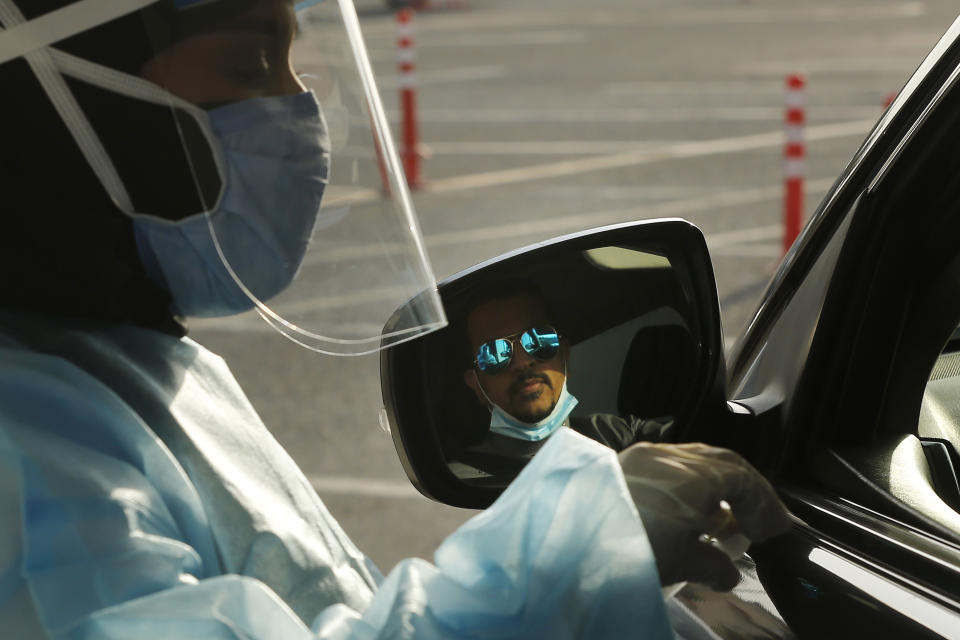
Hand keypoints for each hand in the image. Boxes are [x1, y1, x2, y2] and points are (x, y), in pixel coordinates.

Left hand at [617, 442, 790, 589]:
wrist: (569, 541)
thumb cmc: (632, 549)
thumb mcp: (680, 563)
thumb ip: (712, 566)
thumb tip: (727, 574)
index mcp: (693, 474)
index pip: (743, 479)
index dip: (763, 505)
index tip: (771, 531)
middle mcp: (671, 455)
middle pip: (721, 461)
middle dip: (744, 490)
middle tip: (754, 519)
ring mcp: (645, 454)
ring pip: (694, 459)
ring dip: (715, 485)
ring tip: (719, 520)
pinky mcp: (624, 462)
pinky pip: (668, 464)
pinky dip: (687, 483)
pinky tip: (686, 510)